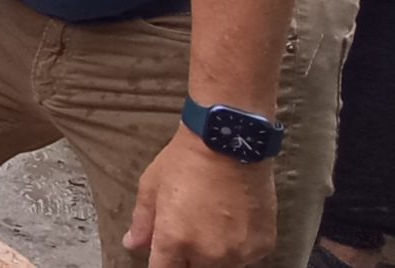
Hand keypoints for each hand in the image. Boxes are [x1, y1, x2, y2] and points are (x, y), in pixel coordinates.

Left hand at [125, 129, 275, 267]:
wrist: (229, 139)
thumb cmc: (186, 159)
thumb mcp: (152, 186)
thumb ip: (142, 222)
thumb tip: (133, 244)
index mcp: (174, 241)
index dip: (164, 264)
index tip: (167, 255)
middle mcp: (207, 254)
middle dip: (189, 256)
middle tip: (193, 229)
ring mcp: (238, 252)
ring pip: (222, 266)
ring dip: (216, 254)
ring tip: (215, 222)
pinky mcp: (262, 245)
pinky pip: (247, 256)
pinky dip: (240, 245)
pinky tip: (236, 220)